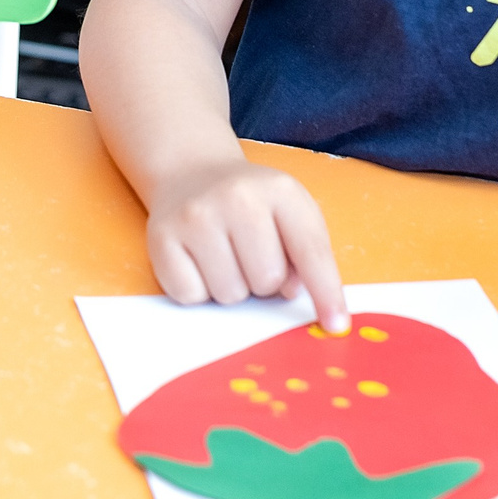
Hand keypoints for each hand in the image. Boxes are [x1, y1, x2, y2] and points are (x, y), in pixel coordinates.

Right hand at [145, 157, 348, 332]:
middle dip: (263, 281)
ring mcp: (195, 216)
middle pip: (267, 281)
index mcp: (281, 190)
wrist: (192, 172)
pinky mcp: (161, 237)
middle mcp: (236, 197)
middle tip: (250, 254)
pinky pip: (191, 296)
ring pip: (229, 294)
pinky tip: (199, 260)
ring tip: (225, 255)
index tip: (336, 325)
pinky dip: (199, 290)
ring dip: (232, 287)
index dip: (326, 293)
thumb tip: (292, 294)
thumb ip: (307, 253)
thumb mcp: (290, 213)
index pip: (311, 252)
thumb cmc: (252, 204)